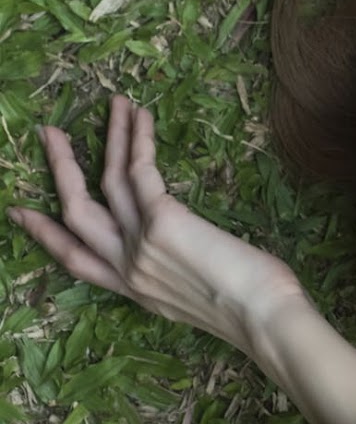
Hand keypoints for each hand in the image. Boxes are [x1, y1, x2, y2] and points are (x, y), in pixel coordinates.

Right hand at [10, 95, 307, 355]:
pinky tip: (140, 117)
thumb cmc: (253, 311)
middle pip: (76, 212)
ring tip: (113, 104)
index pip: (76, 260)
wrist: (264, 319)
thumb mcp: (202, 300)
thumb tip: (193, 258)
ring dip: (111, 137)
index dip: (45, 235)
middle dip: (60, 169)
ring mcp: (140, 243)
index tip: (19, 212)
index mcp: (135, 290)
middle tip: (49, 134)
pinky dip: (138, 140)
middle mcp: (128, 267)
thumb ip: (179, 277)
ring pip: (108, 181)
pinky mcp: (162, 220)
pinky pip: (140, 170)